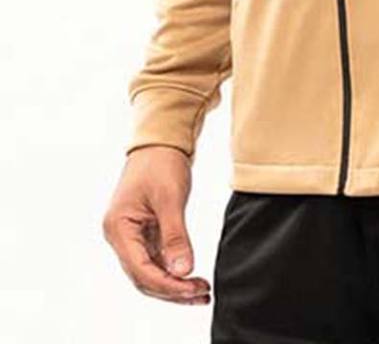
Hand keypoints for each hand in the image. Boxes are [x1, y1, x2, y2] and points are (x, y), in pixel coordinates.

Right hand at [102, 145, 210, 304]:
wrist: (160, 141)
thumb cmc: (161, 162)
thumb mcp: (170, 198)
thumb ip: (175, 236)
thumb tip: (183, 270)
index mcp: (119, 228)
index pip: (140, 269)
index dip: (167, 284)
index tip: (192, 289)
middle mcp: (121, 236)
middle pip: (144, 276)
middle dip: (172, 289)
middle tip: (202, 294)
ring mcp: (132, 235)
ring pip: (151, 270)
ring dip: (175, 283)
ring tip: (201, 291)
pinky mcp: (145, 232)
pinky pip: (157, 259)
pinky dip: (174, 269)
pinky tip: (192, 276)